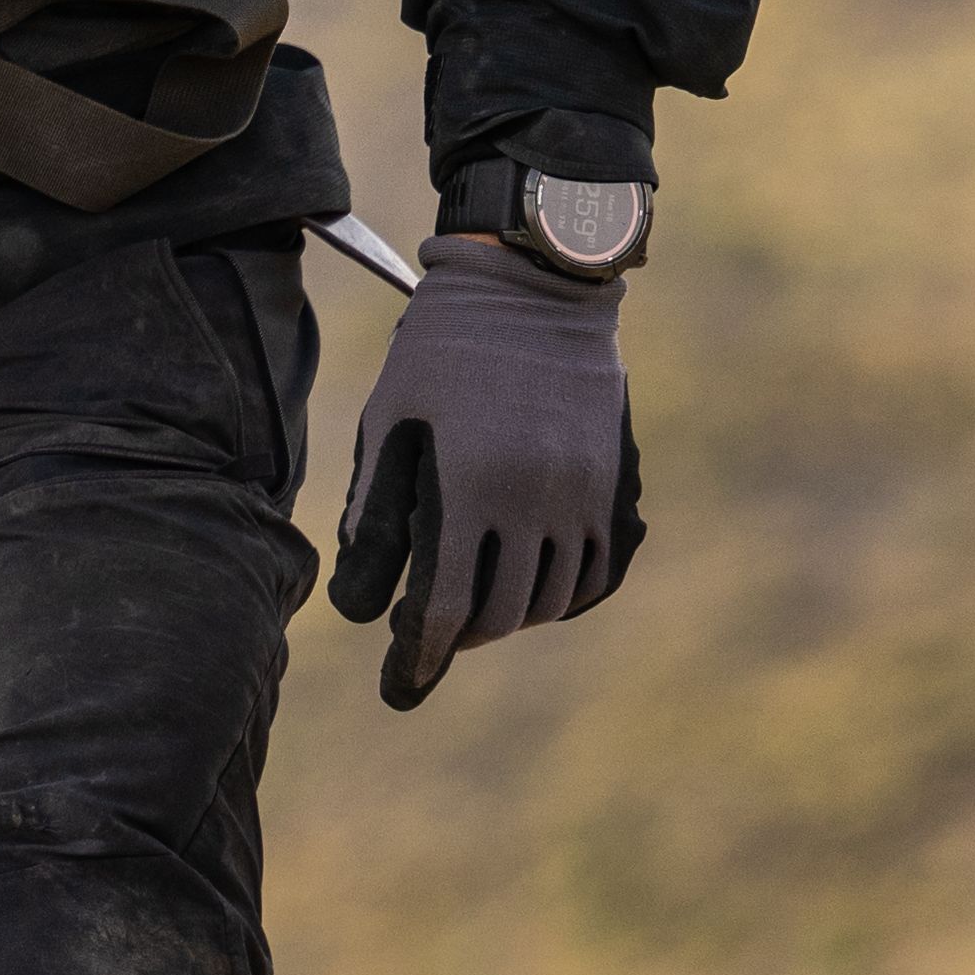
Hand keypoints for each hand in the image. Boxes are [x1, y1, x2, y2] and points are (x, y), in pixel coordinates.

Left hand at [331, 233, 641, 709]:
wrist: (533, 284)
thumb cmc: (440, 352)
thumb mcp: (389, 422)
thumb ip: (374, 519)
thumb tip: (360, 611)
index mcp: (470, 485)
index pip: (447, 609)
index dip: (419, 659)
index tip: (399, 689)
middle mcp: (536, 499)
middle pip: (501, 615)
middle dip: (458, 639)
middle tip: (430, 633)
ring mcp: (583, 494)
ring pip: (549, 600)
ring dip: (507, 616)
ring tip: (472, 602)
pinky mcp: (614, 484)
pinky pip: (595, 571)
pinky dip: (559, 594)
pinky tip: (527, 582)